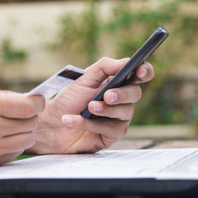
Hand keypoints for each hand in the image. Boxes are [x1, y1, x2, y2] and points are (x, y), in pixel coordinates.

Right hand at [0, 88, 44, 175]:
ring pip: (27, 140)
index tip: (36, 101)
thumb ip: (2, 97)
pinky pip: (14, 154)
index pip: (30, 107)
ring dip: (23, 132)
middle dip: (30, 116)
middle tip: (20, 113)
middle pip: (32, 124)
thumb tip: (29, 100)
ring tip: (8, 126)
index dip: (38, 102)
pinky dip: (12, 146)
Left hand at [29, 57, 153, 153]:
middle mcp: (122, 100)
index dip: (145, 71)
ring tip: (88, 108)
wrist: (51, 124)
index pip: (140, 74)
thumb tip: (126, 61)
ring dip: (105, 110)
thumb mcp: (83, 79)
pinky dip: (91, 124)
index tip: (140, 71)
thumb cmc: (68, 100)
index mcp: (117, 82)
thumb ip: (104, 67)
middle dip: (122, 94)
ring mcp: (118, 118)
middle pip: (135, 94)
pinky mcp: (112, 135)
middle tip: (107, 95)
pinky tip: (73, 120)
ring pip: (125, 112)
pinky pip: (111, 129)